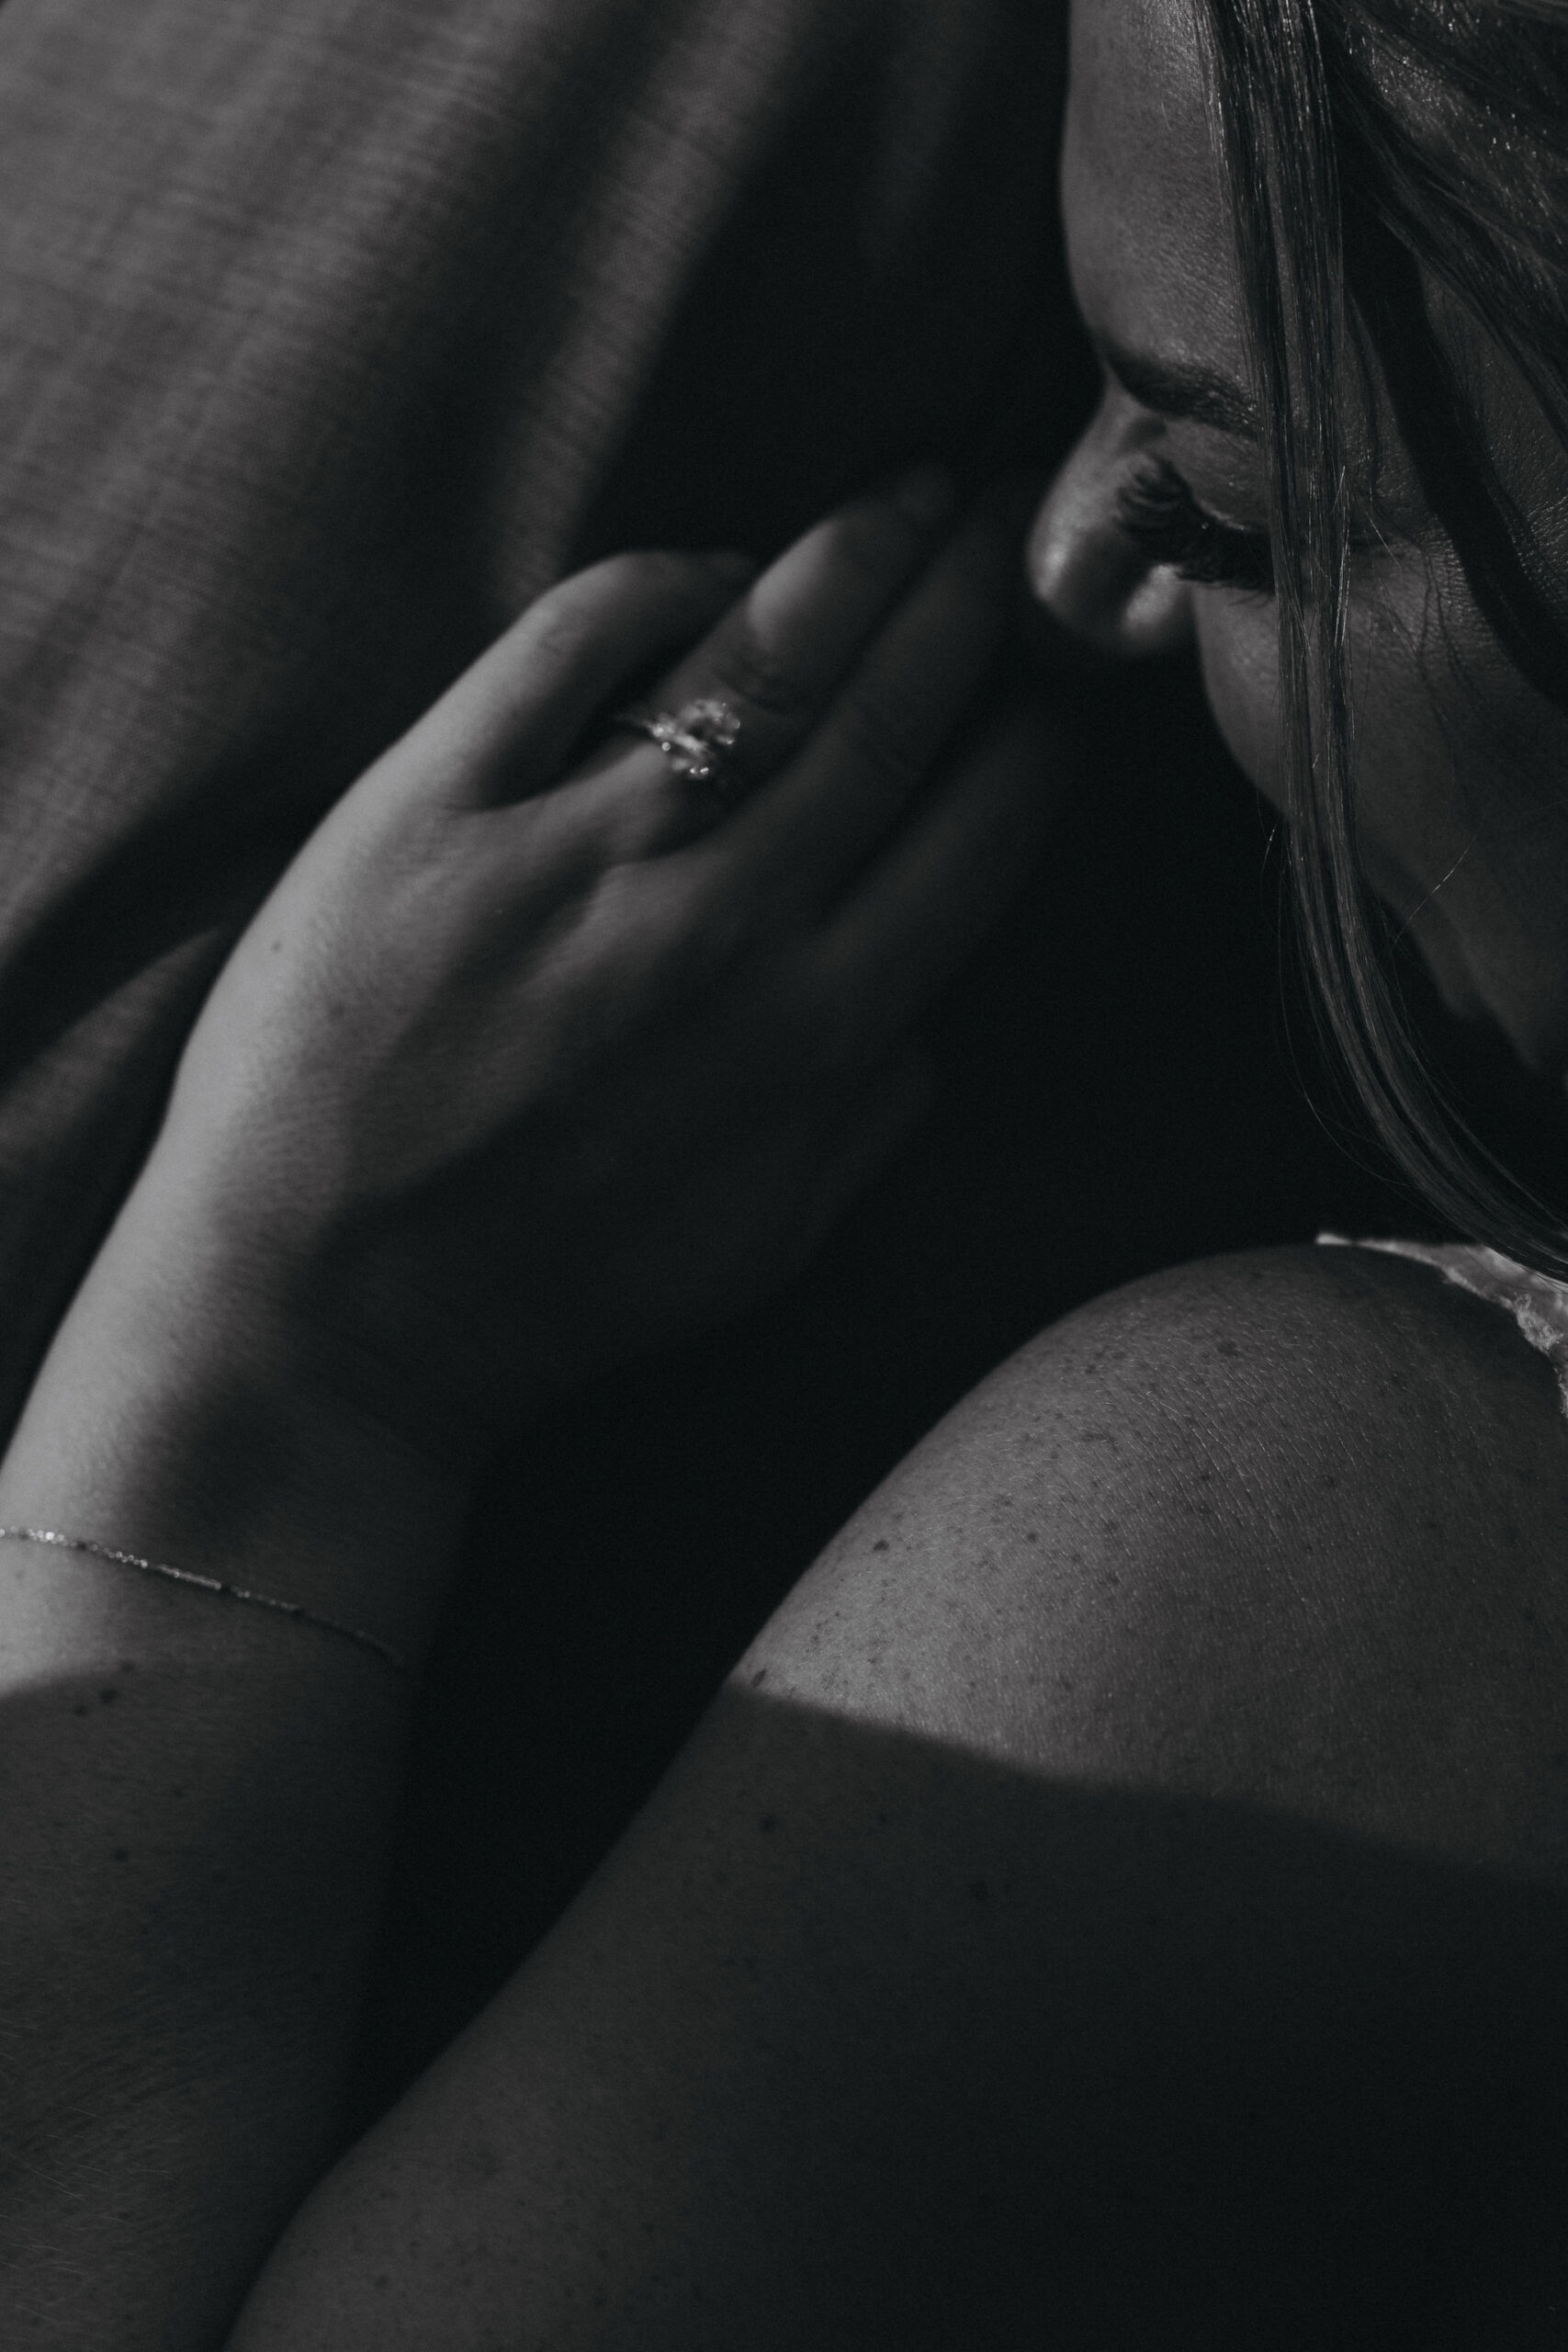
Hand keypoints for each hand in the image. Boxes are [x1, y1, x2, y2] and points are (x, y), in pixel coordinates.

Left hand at [144, 474, 1070, 1463]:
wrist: (327, 1314)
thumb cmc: (550, 1292)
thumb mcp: (764, 1245)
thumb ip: (875, 1119)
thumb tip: (932, 1006)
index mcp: (820, 1032)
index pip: (984, 826)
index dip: (1043, 715)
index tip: (1067, 649)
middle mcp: (723, 923)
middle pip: (895, 706)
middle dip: (980, 584)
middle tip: (1018, 500)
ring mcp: (577, 852)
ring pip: (764, 649)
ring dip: (860, 548)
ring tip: (912, 487)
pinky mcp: (436, 806)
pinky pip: (571, 641)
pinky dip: (655, 583)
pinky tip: (706, 567)